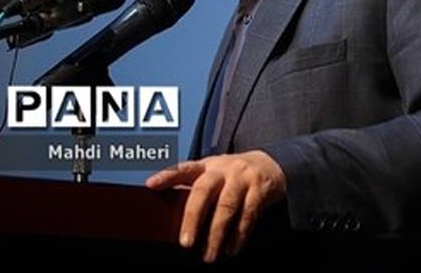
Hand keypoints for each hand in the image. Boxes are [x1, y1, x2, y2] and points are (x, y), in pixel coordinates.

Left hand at [145, 150, 286, 262]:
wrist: (269, 165)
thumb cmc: (232, 177)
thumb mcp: (213, 176)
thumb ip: (195, 190)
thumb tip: (169, 221)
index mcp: (207, 166)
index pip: (184, 168)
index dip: (167, 175)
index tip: (151, 185)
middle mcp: (223, 168)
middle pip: (204, 190)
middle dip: (193, 218)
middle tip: (186, 243)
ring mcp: (243, 177)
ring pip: (227, 206)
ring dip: (217, 234)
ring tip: (209, 255)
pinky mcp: (260, 189)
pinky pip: (248, 214)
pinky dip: (239, 234)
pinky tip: (231, 249)